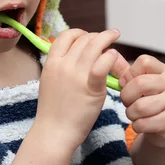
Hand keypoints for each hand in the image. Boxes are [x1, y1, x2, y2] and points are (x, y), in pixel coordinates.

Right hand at [33, 28, 121, 152]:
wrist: (54, 132)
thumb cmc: (53, 111)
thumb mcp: (49, 81)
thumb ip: (60, 67)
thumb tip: (74, 56)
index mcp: (51, 63)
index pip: (66, 35)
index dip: (80, 32)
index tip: (89, 37)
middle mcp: (63, 65)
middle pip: (83, 39)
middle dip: (97, 36)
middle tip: (106, 40)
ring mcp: (76, 75)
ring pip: (95, 45)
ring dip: (107, 38)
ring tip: (115, 37)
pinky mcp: (91, 87)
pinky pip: (103, 63)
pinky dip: (111, 56)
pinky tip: (115, 57)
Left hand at [118, 55, 164, 148]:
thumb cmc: (150, 101)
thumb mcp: (139, 83)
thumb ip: (125, 71)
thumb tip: (110, 54)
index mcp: (163, 70)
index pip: (144, 61)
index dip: (130, 74)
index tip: (127, 84)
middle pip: (140, 83)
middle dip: (126, 96)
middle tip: (128, 102)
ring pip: (140, 106)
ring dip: (131, 113)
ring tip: (135, 114)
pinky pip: (144, 123)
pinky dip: (137, 125)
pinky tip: (142, 123)